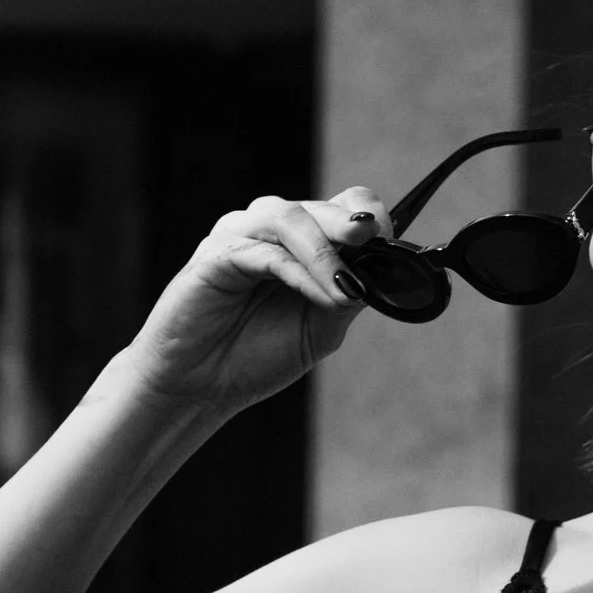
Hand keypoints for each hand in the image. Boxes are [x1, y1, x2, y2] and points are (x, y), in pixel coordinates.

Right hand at [126, 190, 390, 414]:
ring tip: (348, 287)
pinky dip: (299, 272)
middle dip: (352, 223)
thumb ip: (349, 297)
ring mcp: (240, 237)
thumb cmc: (253, 356)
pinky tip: (322, 295)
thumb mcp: (319, 329)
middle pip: (320, 206)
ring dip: (326, 251)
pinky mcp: (216, 256)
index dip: (371, 218)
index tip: (394, 244)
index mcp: (299, 242)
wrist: (198, 386)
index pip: (342, 207)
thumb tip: (387, 273)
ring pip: (290, 219)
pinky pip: (265, 252)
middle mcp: (270, 230)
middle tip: (376, 236)